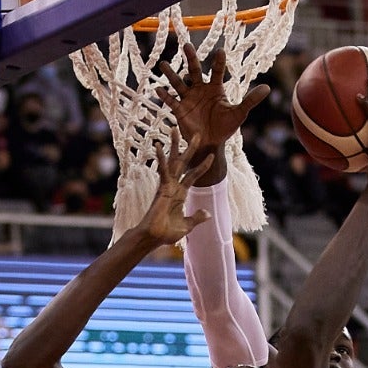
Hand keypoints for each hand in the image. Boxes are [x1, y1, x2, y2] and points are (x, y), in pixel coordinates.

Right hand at [139, 127, 213, 246]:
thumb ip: (196, 217)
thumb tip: (208, 214)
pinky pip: (162, 170)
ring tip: (175, 129)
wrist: (155, 237)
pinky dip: (161, 158)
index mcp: (181, 193)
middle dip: (190, 148)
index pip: (194, 175)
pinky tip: (158, 145)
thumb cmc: (167, 232)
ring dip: (174, 146)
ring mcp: (168, 185)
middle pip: (184, 163)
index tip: (211, 155)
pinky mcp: (162, 188)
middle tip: (197, 133)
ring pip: (173, 161)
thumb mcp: (187, 226)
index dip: (203, 166)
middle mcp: (174, 186)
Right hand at [157, 44, 269, 156]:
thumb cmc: (225, 128)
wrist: (211, 144)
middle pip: (194, 70)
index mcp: (215, 88)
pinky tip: (158, 89)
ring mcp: (189, 99)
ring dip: (171, 74)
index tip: (220, 52)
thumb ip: (251, 100)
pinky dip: (164, 96)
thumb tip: (268, 88)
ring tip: (163, 65)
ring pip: (178, 83)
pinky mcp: (180, 110)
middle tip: (186, 45)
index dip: (218, 62)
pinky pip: (171, 101)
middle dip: (191, 58)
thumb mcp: (239, 114)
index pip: (217, 71)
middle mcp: (200, 89)